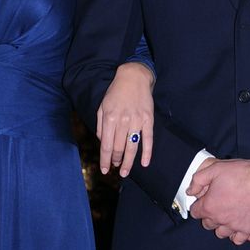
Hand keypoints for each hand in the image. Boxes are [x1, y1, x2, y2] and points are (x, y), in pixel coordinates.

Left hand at [97, 62, 153, 176]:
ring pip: (132, 147)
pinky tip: (145, 163)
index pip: (106, 145)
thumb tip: (103, 143)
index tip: (104, 170)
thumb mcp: (102, 106)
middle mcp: (123, 121)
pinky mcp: (148, 120)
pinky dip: (147, 152)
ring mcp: (137, 121)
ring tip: (125, 172)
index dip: (105, 160)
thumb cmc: (115, 93)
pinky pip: (148, 139)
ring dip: (129, 162)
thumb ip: (101, 126)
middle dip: (117, 161)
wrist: (133, 78)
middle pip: (119, 148)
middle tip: (116, 169)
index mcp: (109, 118)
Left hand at [188, 159, 249, 240]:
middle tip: (216, 206)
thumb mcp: (214, 169)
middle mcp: (220, 219)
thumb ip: (197, 181)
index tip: (203, 201)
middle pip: (208, 224)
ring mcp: (235, 226)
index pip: (195, 213)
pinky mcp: (249, 228)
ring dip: (221, 226)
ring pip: (221, 233)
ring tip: (226, 216)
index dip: (198, 205)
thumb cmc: (240, 173)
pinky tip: (236, 226)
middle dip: (209, 216)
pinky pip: (238, 239)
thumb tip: (190, 192)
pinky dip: (236, 235)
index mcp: (209, 206)